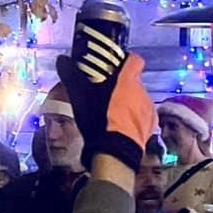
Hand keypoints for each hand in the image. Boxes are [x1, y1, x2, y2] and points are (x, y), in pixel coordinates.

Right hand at [54, 24, 155, 172]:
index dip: (126, 61)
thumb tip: (61, 60)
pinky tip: (123, 124)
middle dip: (123, 85)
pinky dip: (136, 117)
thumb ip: (71, 76)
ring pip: (139, 98)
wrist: (114, 152)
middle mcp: (142, 91)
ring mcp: (148, 108)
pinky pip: (144, 115)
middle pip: (134, 81)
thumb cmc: (99, 121)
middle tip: (107, 93)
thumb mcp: (80, 97)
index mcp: (128, 80)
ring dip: (130, 102)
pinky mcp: (151, 125)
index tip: (116, 66)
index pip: (134, 60)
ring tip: (113, 112)